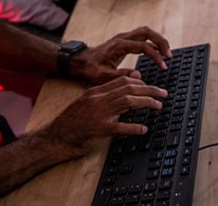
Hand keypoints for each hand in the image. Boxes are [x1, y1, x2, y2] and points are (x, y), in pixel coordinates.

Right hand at [41, 76, 167, 156]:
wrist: (54, 137)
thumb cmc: (70, 123)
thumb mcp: (85, 104)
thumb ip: (102, 97)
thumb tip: (122, 95)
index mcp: (95, 92)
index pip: (122, 81)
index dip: (140, 82)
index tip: (150, 86)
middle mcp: (97, 99)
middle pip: (128, 88)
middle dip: (149, 90)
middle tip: (162, 94)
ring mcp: (98, 113)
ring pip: (127, 102)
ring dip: (146, 103)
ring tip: (158, 106)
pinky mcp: (99, 129)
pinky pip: (120, 126)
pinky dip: (134, 127)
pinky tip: (143, 129)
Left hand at [70, 26, 172, 84]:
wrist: (80, 61)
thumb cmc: (90, 68)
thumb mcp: (103, 76)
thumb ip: (120, 76)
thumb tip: (139, 76)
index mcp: (119, 45)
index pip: (143, 46)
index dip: (155, 56)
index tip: (163, 66)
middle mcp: (122, 38)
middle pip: (147, 32)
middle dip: (161, 42)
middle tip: (169, 55)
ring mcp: (124, 38)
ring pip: (146, 32)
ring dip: (158, 40)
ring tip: (167, 53)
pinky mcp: (124, 41)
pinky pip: (142, 36)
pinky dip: (152, 42)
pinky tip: (157, 52)